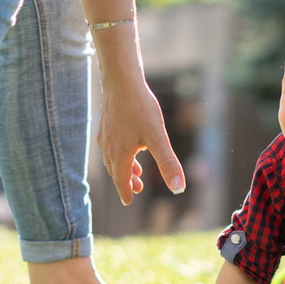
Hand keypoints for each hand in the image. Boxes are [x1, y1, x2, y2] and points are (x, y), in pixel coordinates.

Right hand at [96, 73, 185, 205]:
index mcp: (120, 154)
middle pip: (116, 170)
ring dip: (124, 167)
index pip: (121, 180)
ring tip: (136, 170)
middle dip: (126, 181)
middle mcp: (109, 147)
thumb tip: (179, 189)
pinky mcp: (106, 123)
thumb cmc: (141, 109)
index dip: (126, 192)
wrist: (122, 81)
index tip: (128, 202)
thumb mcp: (158, 138)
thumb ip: (168, 164)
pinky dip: (120, 152)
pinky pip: (111, 145)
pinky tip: (130, 144)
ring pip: (113, 158)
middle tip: (137, 189)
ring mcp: (106, 134)